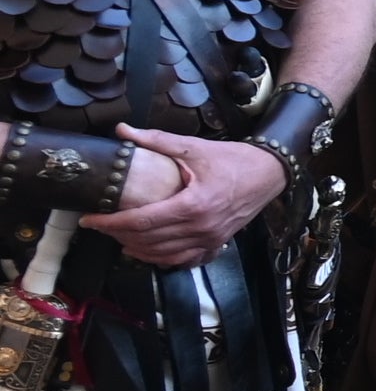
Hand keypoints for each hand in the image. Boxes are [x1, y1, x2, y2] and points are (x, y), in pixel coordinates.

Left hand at [81, 131, 282, 265]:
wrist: (270, 173)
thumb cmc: (234, 160)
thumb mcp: (195, 147)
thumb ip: (157, 140)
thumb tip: (122, 131)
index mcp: (193, 204)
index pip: (141, 221)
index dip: (110, 223)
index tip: (91, 218)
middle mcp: (201, 227)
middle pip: (147, 241)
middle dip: (117, 235)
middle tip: (100, 225)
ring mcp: (210, 239)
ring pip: (161, 255)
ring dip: (135, 249)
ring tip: (118, 237)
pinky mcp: (216, 244)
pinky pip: (181, 260)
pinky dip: (159, 258)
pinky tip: (146, 249)